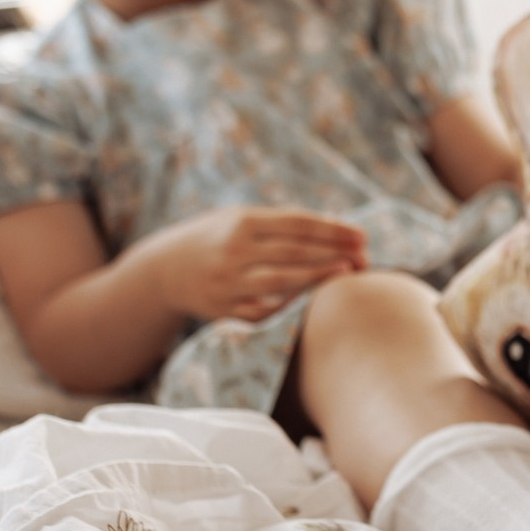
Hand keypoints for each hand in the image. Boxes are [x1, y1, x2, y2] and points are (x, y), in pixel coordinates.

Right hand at [139, 206, 367, 324]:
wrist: (165, 269)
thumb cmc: (220, 238)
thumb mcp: (242, 219)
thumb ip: (283, 224)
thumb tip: (337, 229)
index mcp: (242, 222)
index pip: (297, 224)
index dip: (333, 230)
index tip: (361, 236)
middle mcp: (234, 251)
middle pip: (295, 253)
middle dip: (333, 254)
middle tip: (364, 257)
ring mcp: (228, 282)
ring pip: (283, 283)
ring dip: (319, 279)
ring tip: (347, 273)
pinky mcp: (224, 310)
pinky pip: (266, 311)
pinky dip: (292, 305)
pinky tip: (314, 300)